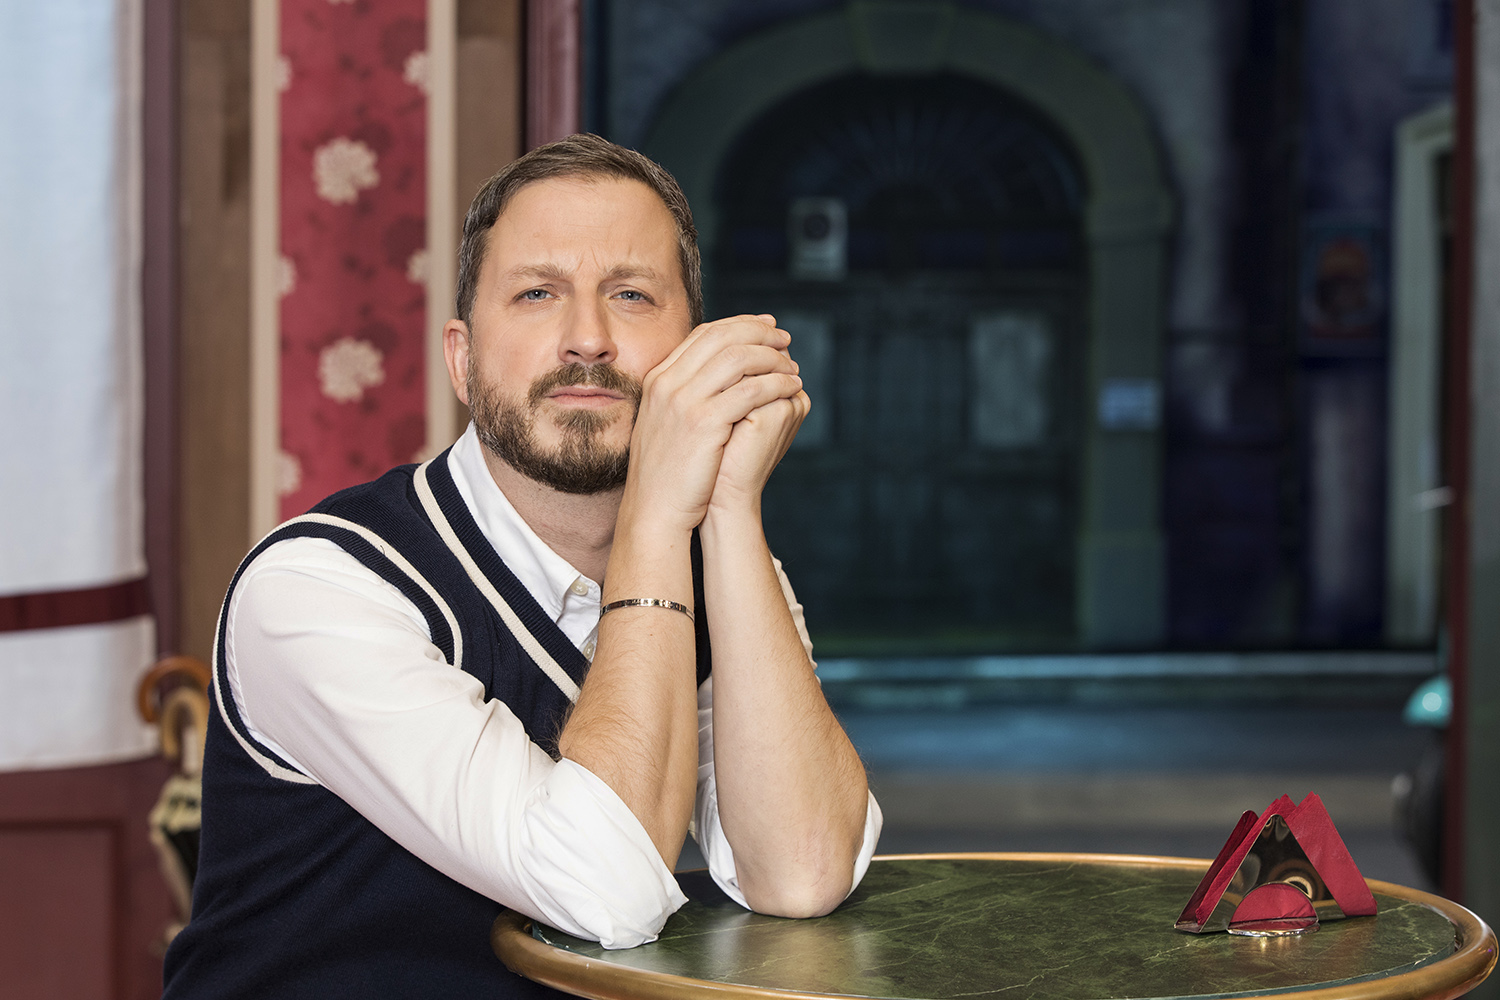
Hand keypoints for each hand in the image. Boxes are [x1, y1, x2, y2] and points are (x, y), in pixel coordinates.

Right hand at [622, 315, 802, 531]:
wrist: (654, 510)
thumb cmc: (668, 473)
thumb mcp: (669, 423)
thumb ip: (687, 395)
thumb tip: (719, 375)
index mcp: (659, 379)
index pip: (704, 334)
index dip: (739, 325)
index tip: (765, 326)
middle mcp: (668, 383)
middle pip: (722, 338)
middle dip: (759, 332)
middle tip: (784, 339)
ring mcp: (684, 401)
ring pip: (738, 358)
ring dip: (772, 357)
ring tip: (792, 365)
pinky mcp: (704, 423)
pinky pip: (750, 390)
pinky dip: (776, 383)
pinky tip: (790, 387)